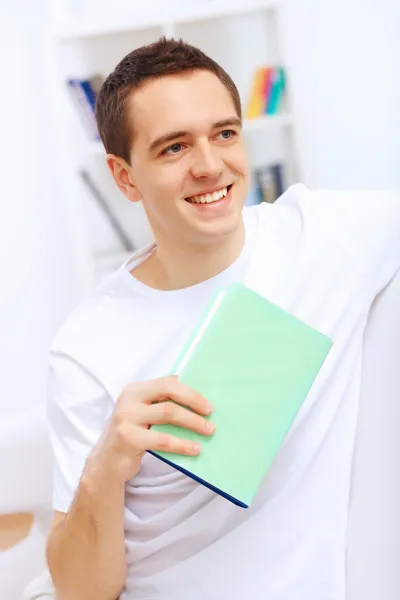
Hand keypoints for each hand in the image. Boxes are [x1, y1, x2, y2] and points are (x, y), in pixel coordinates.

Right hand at [88, 375, 214, 482]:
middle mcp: (129, 399)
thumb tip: (195, 397)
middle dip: (193, 401)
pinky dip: (182, 444)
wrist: (106, 464)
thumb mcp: (142, 414)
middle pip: (168, 392)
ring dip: (192, 422)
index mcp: (135, 389)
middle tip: (211, 413)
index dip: (190, 391)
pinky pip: (162, 439)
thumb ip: (161, 402)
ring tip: (208, 431)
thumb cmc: (132, 436)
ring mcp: (126, 417)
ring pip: (168, 413)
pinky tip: (195, 449)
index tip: (208, 403)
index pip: (167, 382)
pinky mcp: (128, 438)